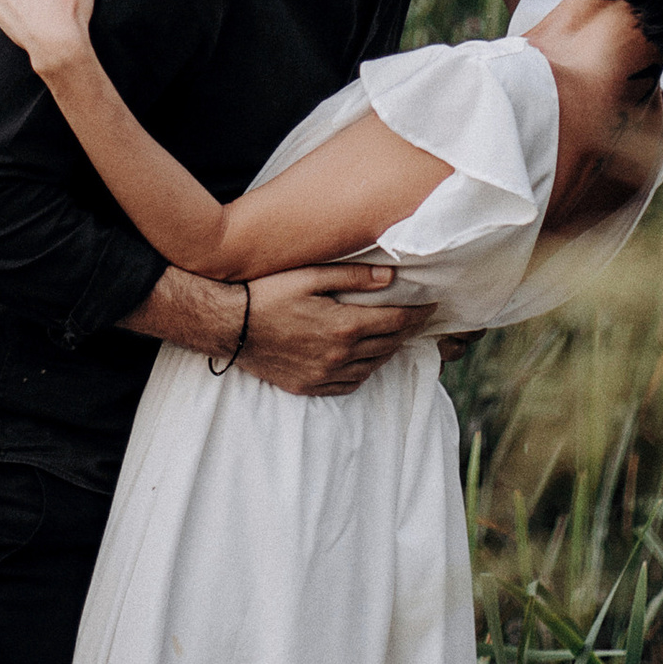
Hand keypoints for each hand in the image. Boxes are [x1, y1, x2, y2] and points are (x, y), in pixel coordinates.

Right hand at [239, 262, 423, 397]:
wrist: (230, 326)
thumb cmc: (268, 292)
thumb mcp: (311, 276)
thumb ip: (353, 277)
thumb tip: (391, 277)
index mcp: (344, 327)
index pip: (395, 323)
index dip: (418, 314)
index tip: (432, 305)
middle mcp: (339, 356)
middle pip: (388, 345)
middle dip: (407, 331)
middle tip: (419, 318)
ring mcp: (324, 376)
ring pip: (372, 367)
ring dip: (388, 350)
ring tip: (395, 335)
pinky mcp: (310, 387)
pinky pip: (350, 384)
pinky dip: (365, 370)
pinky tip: (365, 358)